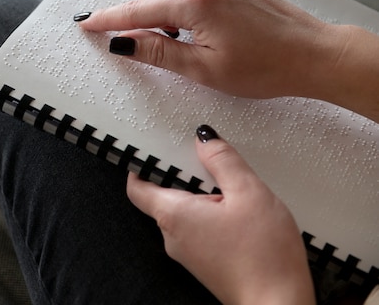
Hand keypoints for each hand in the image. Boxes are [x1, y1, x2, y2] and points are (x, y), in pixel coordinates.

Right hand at [78, 0, 346, 99]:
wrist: (311, 54)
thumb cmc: (265, 67)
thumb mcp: (204, 69)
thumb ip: (158, 52)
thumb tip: (123, 43)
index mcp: (197, 4)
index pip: (138, 10)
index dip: (109, 19)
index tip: (88, 24)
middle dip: (143, 3)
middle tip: (158, 35)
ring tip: (178, 24)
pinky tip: (193, 6)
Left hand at [127, 125, 315, 304]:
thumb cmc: (264, 255)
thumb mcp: (248, 192)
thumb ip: (223, 161)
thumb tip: (204, 138)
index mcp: (173, 215)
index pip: (137, 187)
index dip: (143, 165)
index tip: (156, 148)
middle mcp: (172, 236)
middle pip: (163, 196)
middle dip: (184, 177)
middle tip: (209, 163)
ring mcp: (187, 252)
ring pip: (184, 213)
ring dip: (202, 197)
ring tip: (231, 190)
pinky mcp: (204, 262)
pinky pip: (198, 229)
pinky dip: (211, 215)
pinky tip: (238, 214)